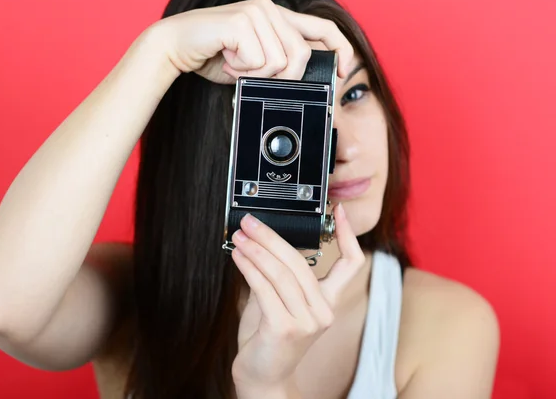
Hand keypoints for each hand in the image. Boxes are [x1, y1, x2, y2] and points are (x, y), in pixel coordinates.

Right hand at [152, 0, 353, 83]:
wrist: (176, 45)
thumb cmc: (215, 53)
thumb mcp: (255, 61)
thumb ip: (279, 63)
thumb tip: (302, 78)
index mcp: (278, 16)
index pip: (323, 27)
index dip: (341, 48)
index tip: (344, 70)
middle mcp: (270, 9)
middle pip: (301, 55)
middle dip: (283, 77)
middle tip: (255, 77)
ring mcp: (256, 12)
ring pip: (279, 62)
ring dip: (254, 74)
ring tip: (234, 64)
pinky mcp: (240, 21)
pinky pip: (257, 61)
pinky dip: (240, 70)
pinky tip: (225, 59)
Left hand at [230, 203, 365, 392]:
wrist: (262, 378)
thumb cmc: (269, 336)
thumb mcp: (281, 300)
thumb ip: (280, 274)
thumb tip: (263, 239)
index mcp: (328, 301)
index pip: (351, 264)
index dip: (348, 235)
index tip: (339, 211)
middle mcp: (323, 311)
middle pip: (301, 261)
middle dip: (272, 237)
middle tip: (251, 222)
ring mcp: (307, 321)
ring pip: (281, 273)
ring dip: (256, 249)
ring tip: (240, 236)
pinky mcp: (285, 328)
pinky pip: (264, 288)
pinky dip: (249, 267)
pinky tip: (238, 256)